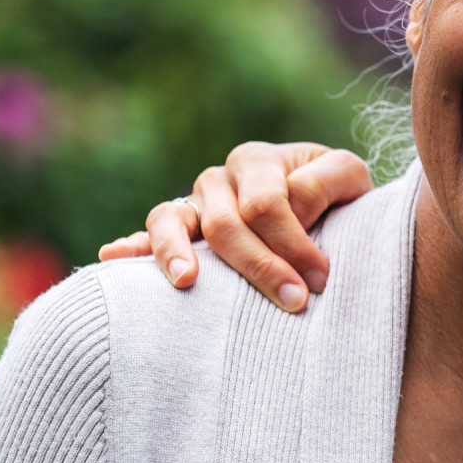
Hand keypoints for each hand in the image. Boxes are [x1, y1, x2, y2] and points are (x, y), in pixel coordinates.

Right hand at [96, 142, 372, 312]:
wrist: (322, 206)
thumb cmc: (335, 196)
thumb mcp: (349, 179)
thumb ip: (328, 181)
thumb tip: (294, 202)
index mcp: (258, 160)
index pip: (267, 205)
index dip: (294, 243)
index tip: (320, 280)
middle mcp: (218, 179)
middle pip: (226, 223)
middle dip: (260, 266)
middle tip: (294, 301)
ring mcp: (192, 204)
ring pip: (171, 221)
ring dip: (175, 252)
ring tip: (186, 281)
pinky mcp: (176, 231)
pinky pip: (147, 234)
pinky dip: (130, 246)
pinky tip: (113, 256)